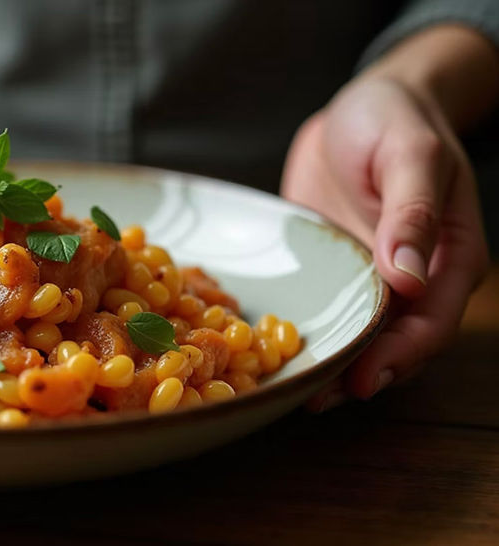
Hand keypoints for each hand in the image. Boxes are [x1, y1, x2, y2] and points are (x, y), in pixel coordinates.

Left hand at [282, 74, 488, 409]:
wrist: (361, 102)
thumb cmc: (396, 119)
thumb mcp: (410, 155)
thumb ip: (412, 213)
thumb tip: (409, 278)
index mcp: (450, 257)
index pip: (431, 322)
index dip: (400, 356)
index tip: (365, 380)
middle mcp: (414, 277)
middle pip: (394, 342)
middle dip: (360, 374)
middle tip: (317, 400)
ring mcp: (370, 276)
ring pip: (358, 335)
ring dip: (332, 365)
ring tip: (295, 391)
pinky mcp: (333, 269)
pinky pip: (324, 309)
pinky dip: (308, 333)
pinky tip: (273, 351)